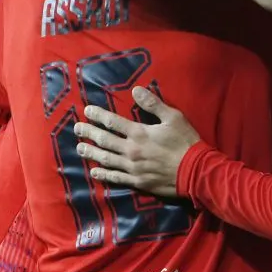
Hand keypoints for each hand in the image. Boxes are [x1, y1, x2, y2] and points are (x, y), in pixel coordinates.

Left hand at [75, 87, 200, 196]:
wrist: (195, 171)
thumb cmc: (186, 141)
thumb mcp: (174, 117)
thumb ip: (153, 104)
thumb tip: (135, 90)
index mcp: (139, 133)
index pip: (113, 122)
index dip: (98, 115)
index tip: (87, 111)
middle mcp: (131, 150)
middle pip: (104, 140)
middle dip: (89, 133)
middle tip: (77, 128)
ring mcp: (132, 167)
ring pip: (106, 159)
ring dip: (91, 153)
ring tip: (79, 148)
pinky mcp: (137, 181)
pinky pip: (115, 177)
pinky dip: (103, 174)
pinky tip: (94, 172)